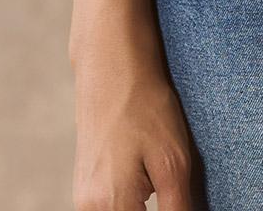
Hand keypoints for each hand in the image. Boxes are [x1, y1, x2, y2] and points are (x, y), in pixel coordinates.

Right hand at [71, 42, 201, 210]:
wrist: (112, 65)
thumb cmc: (145, 106)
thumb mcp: (173, 162)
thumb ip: (178, 209)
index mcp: (109, 205)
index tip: (179, 198)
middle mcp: (87, 208)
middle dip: (155, 207)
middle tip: (167, 182)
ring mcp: (82, 198)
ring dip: (144, 206)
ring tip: (159, 179)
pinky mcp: (85, 187)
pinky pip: (111, 207)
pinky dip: (132, 201)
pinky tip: (147, 175)